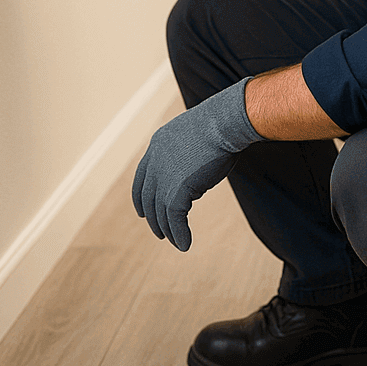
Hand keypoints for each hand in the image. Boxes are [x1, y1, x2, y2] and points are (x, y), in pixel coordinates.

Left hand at [132, 77, 263, 250]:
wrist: (226, 121)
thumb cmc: (222, 124)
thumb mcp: (196, 136)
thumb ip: (188, 154)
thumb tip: (193, 176)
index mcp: (157, 144)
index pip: (141, 177)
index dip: (140, 197)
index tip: (142, 211)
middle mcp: (155, 160)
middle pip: (148, 197)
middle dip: (153, 218)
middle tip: (160, 233)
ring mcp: (165, 175)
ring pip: (160, 211)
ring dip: (167, 230)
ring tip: (175, 242)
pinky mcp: (178, 188)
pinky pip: (175, 218)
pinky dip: (179, 233)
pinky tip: (185, 244)